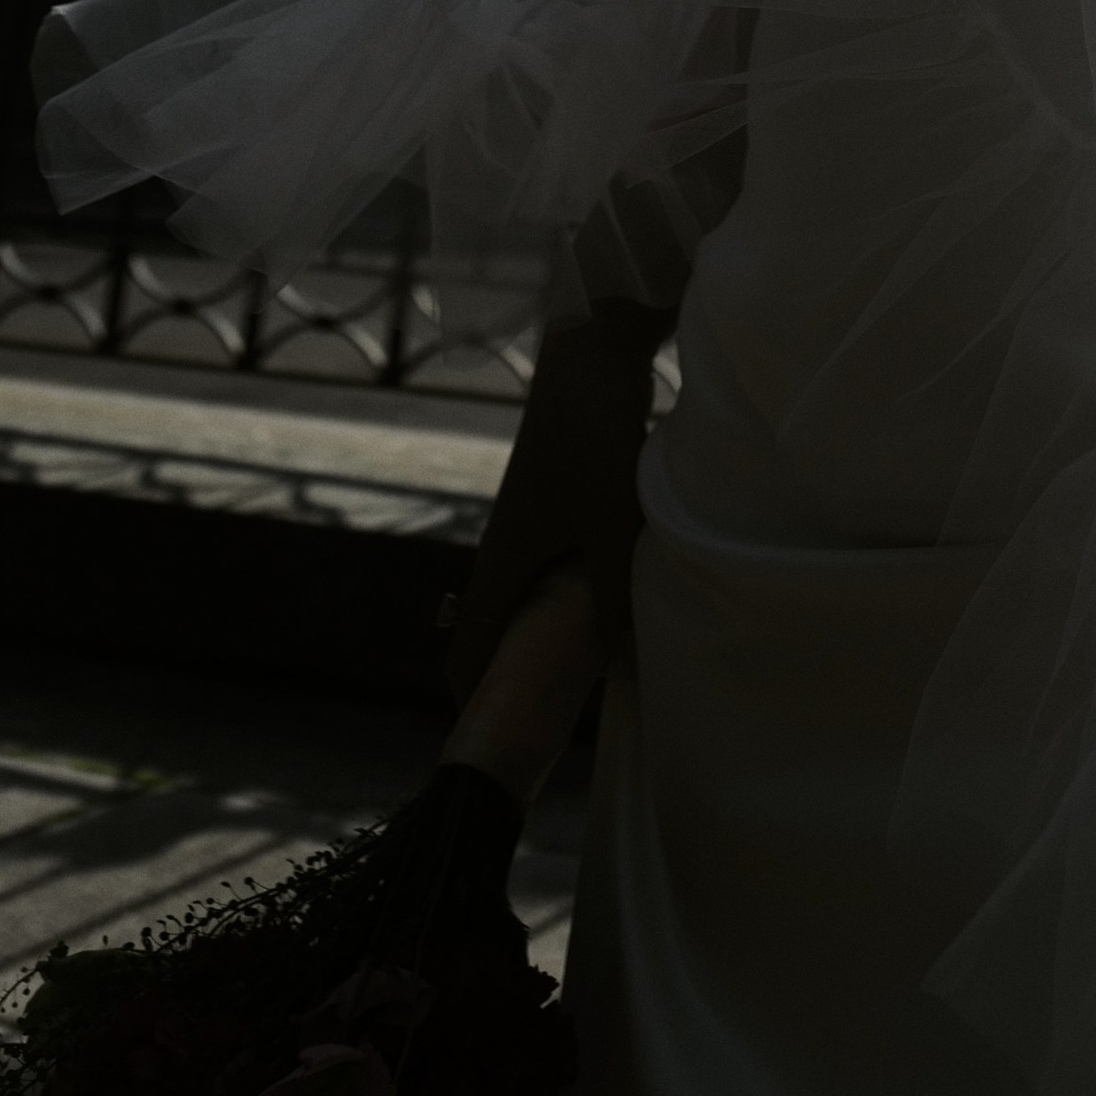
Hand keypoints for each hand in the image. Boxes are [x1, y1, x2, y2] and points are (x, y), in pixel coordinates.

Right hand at [445, 301, 670, 706]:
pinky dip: (575, 591)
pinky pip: (558, 563)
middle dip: (516, 674)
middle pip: (498, 628)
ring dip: (550, 630)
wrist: (592, 353)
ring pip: (532, 594)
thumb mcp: (609, 528)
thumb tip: (627, 672)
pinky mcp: (561, 499)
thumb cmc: (593, 441)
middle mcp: (507, 548)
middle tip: (552, 717)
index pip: (468, 649)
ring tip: (589, 667)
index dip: (473, 699)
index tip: (495, 742)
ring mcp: (533, 522)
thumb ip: (615, 601)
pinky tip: (617, 596)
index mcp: (500, 564)